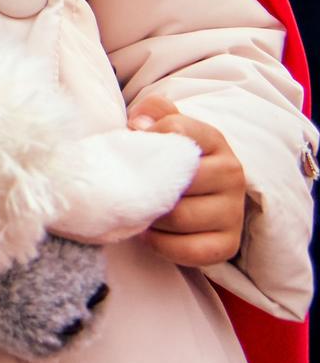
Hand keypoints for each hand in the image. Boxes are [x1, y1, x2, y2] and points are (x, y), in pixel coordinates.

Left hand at [127, 94, 246, 267]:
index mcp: (213, 140)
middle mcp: (231, 174)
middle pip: (178, 180)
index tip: (131, 144)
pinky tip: (149, 234)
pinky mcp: (229, 244)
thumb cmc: (170, 156)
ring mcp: (233, 211)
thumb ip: (152, 111)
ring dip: (152, 217)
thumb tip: (139, 124)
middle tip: (129, 188)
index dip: (146, 139)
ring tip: (139, 210)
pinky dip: (162, 244)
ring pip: (180, 217)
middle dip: (147, 186)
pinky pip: (191, 250)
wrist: (193, 193)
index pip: (178, 131)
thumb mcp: (163, 125)